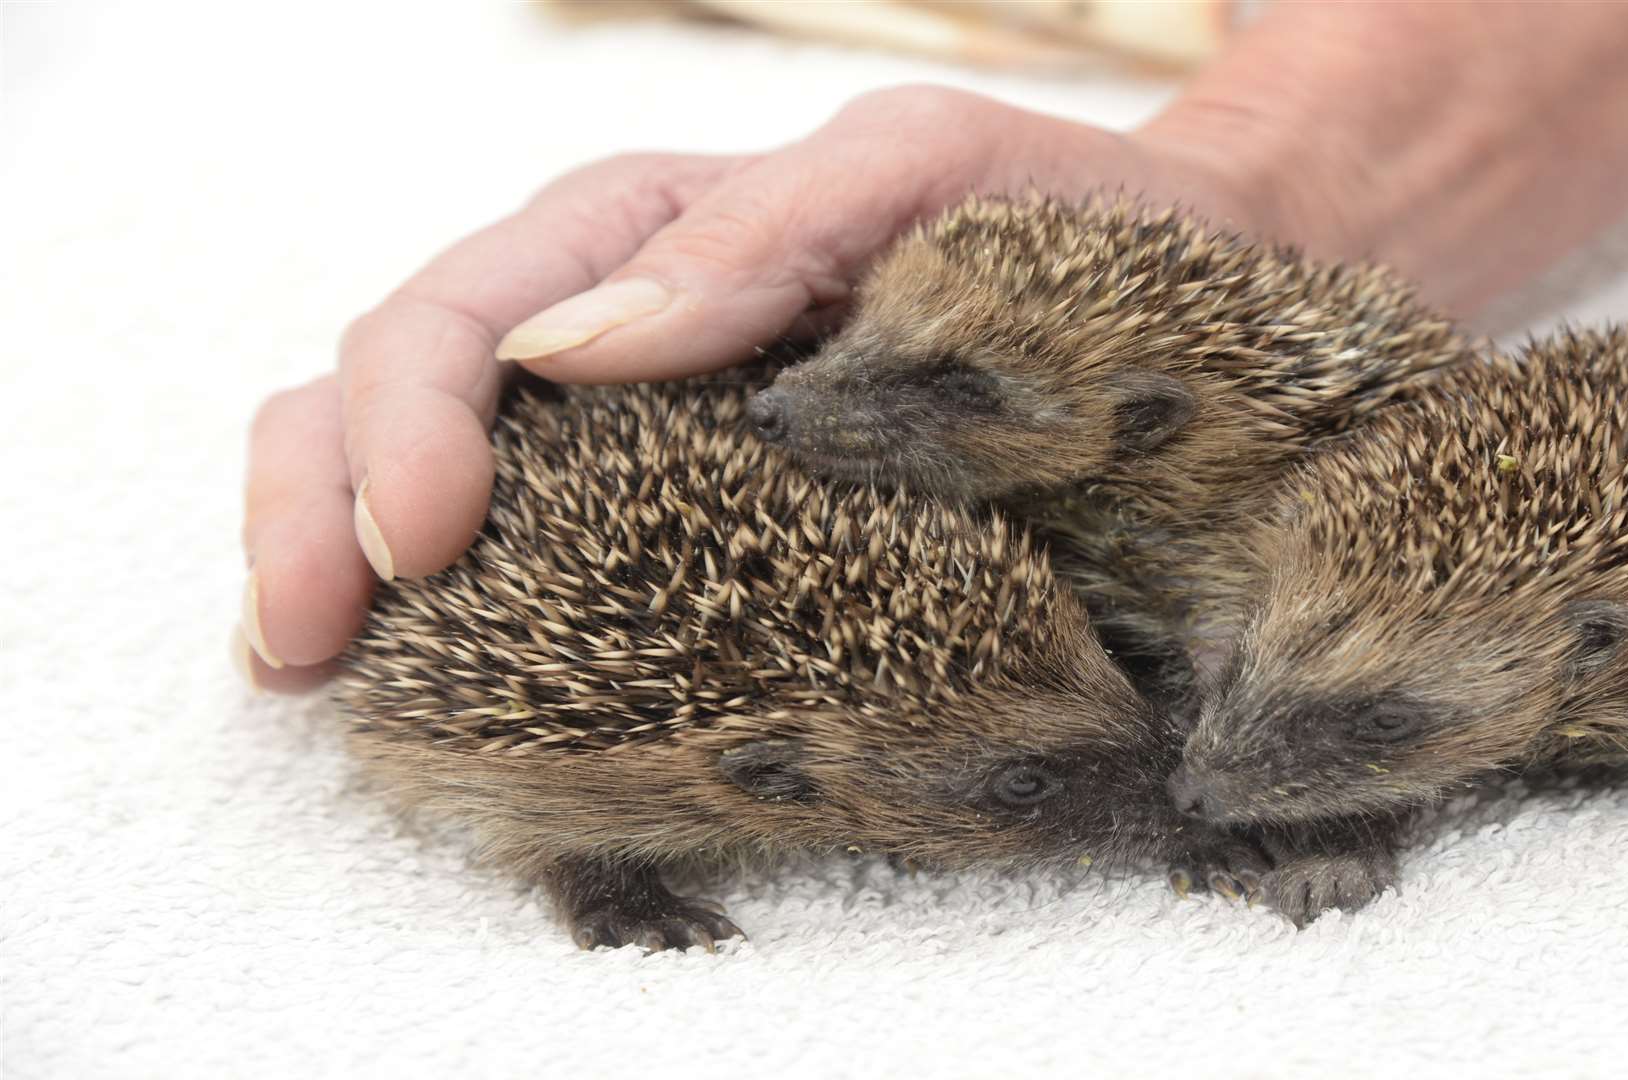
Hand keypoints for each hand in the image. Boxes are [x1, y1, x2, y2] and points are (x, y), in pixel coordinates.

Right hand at [237, 86, 1274, 689]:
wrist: (1167, 290)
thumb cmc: (1053, 227)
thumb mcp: (920, 176)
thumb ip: (756, 235)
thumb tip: (572, 352)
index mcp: (642, 232)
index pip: (461, 312)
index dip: (405, 426)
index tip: (425, 546)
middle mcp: (608, 325)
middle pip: (393, 386)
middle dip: (320, 508)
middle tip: (304, 643)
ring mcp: (629, 420)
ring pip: (413, 463)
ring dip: (333, 556)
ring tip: (306, 667)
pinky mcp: (676, 510)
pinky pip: (523, 543)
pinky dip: (438, 605)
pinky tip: (403, 670)